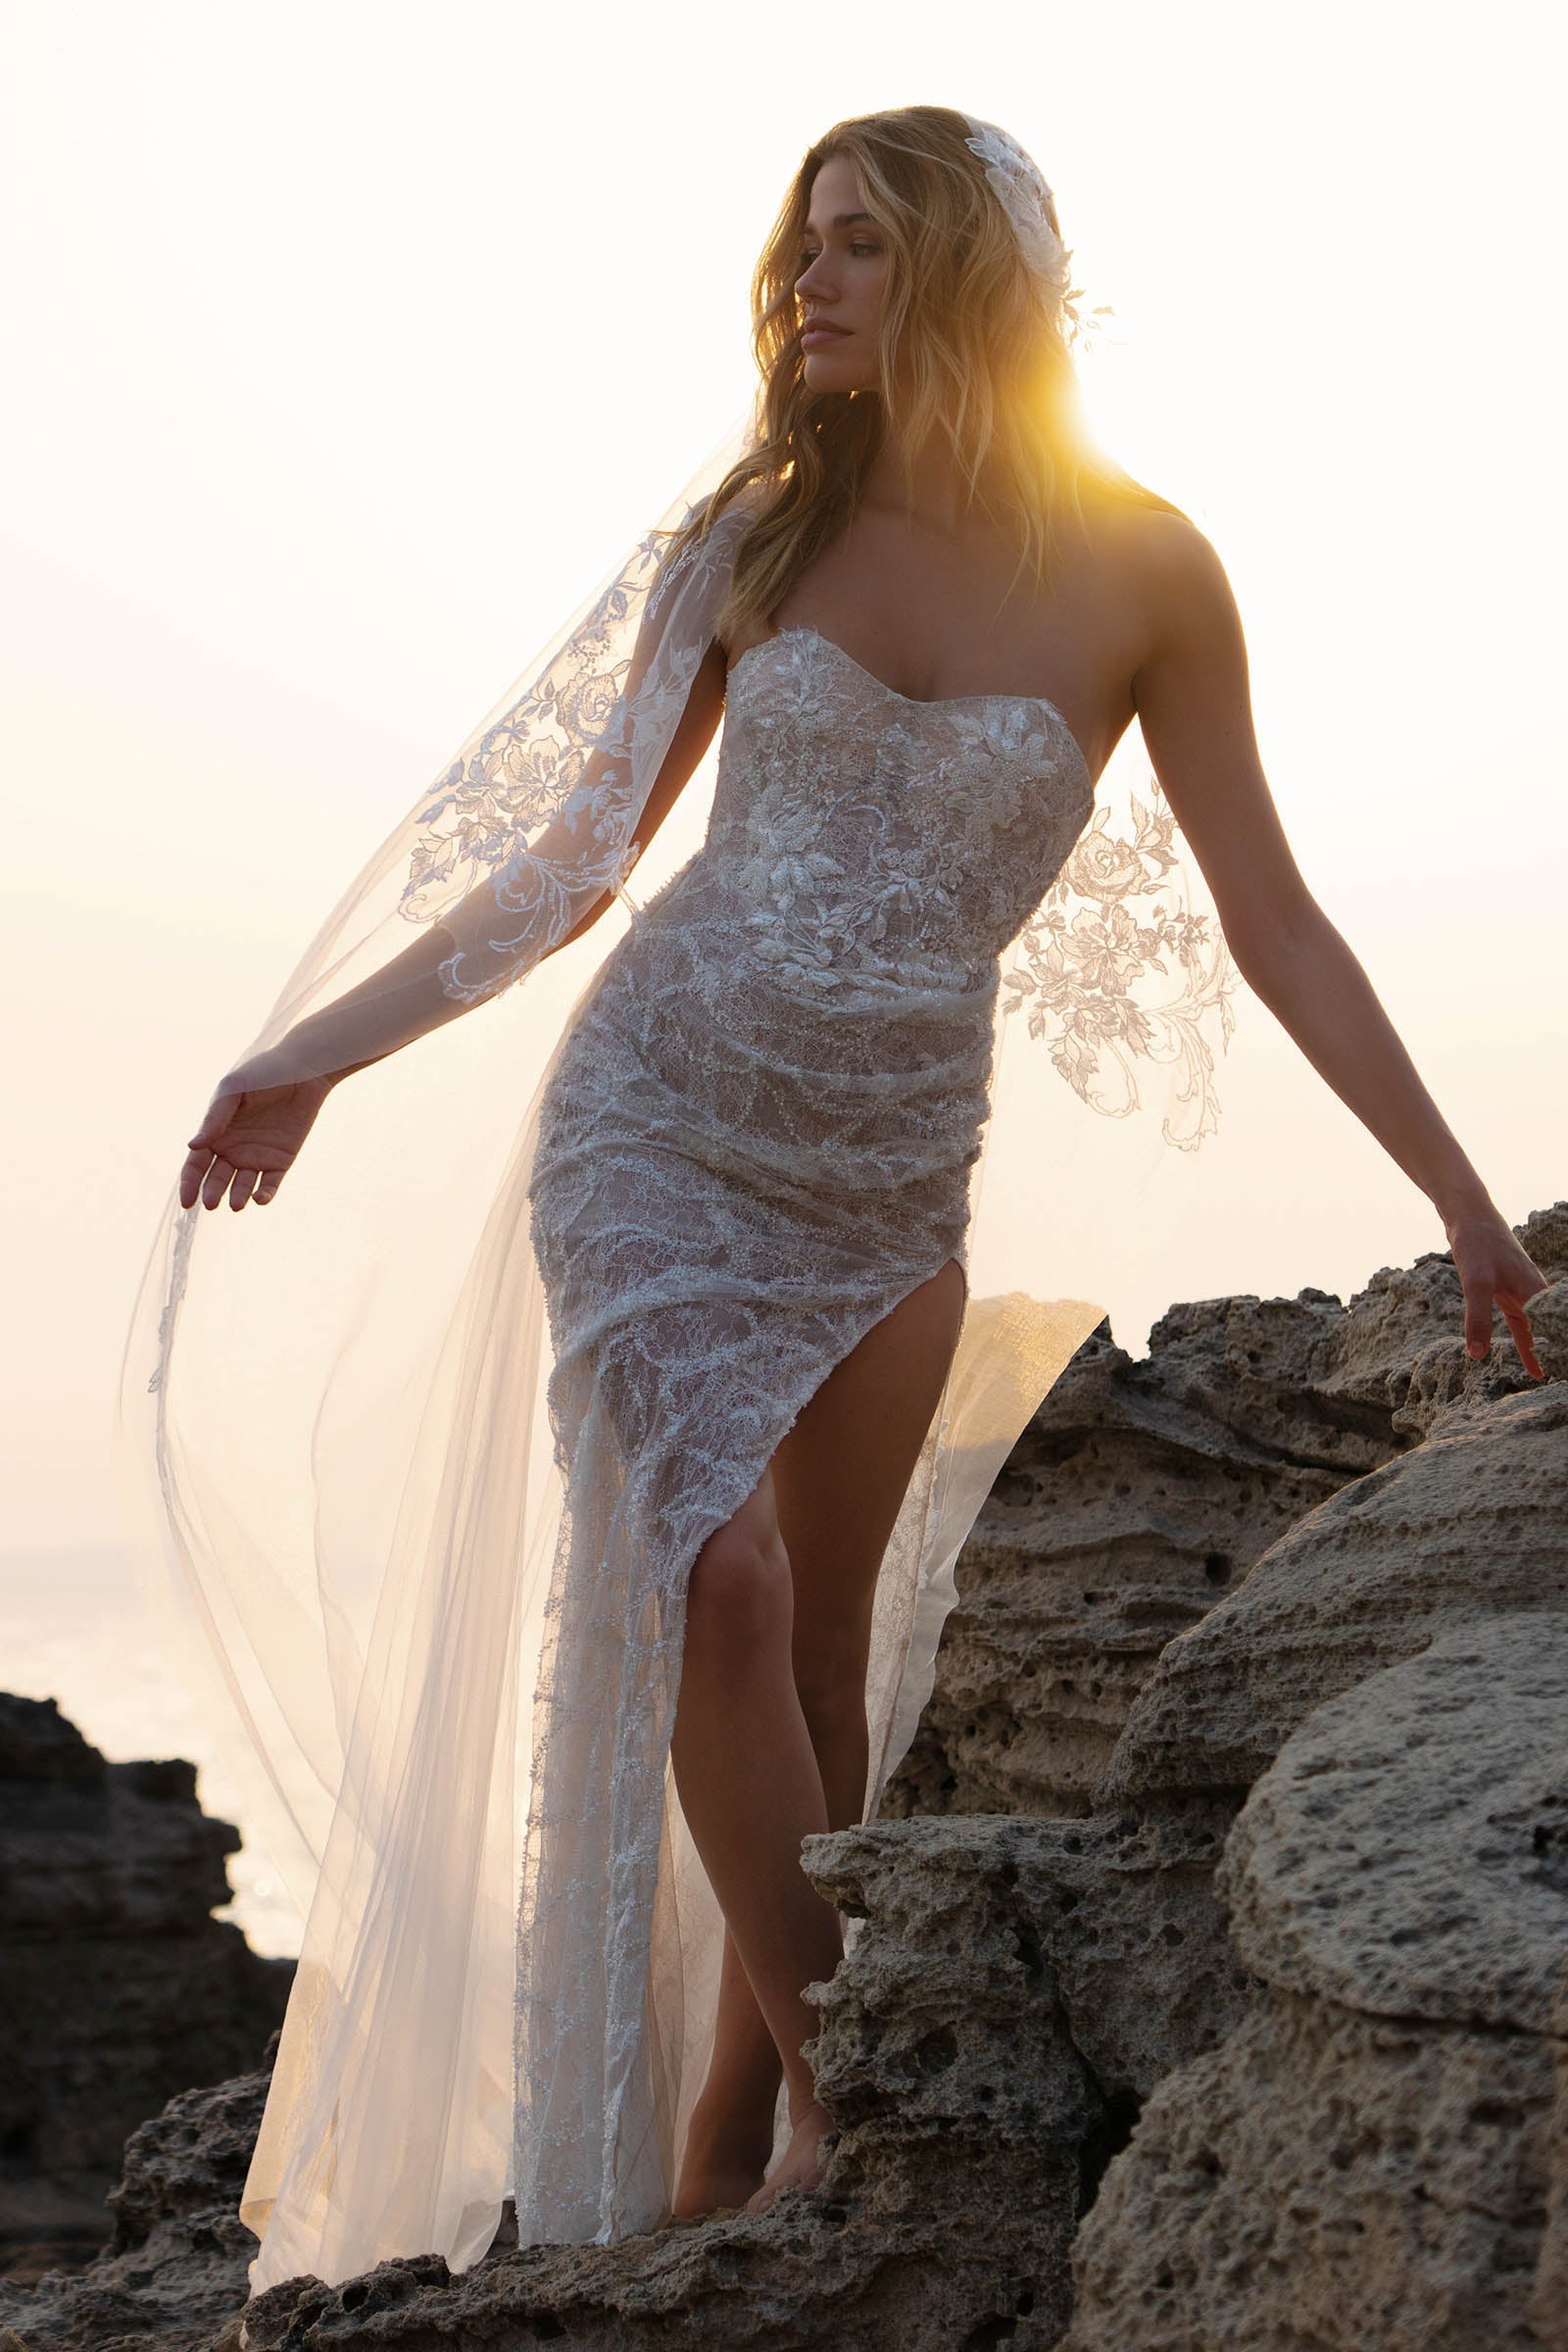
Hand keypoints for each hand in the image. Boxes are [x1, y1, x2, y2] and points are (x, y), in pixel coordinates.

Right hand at [180, 1053, 336, 1211]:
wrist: (303, 1071)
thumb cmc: (262, 1074)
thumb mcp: (233, 1090)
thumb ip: (215, 1118)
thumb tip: (193, 1145)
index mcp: (216, 1134)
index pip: (197, 1164)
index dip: (190, 1184)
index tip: (187, 1202)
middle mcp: (233, 1149)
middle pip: (217, 1179)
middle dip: (213, 1192)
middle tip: (212, 1203)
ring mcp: (256, 1157)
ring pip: (242, 1186)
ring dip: (237, 1196)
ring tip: (236, 1204)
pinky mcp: (280, 1161)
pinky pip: (270, 1184)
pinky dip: (264, 1194)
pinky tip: (259, 1198)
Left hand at [1443, 1201, 1549, 1378]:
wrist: (1469, 1215)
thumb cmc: (1477, 1245)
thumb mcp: (1475, 1283)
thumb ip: (1477, 1319)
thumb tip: (1476, 1355)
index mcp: (1534, 1292)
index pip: (1554, 1327)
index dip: (1559, 1347)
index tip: (1563, 1368)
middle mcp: (1532, 1292)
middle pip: (1548, 1327)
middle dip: (1554, 1349)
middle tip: (1558, 1374)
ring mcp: (1519, 1290)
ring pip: (1532, 1325)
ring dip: (1535, 1346)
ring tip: (1540, 1374)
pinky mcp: (1505, 1289)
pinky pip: (1517, 1319)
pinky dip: (1520, 1335)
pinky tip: (1523, 1347)